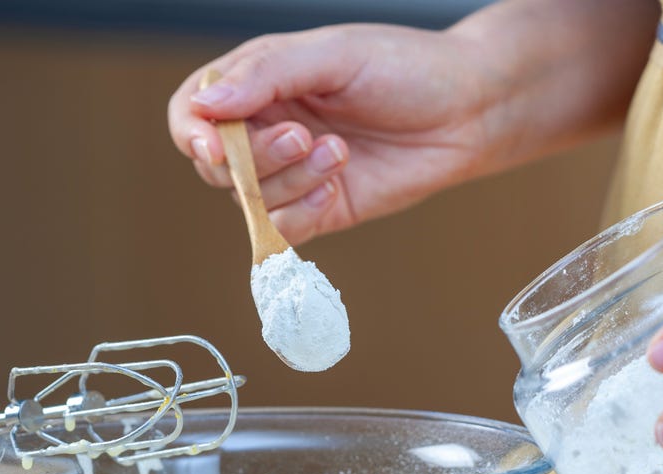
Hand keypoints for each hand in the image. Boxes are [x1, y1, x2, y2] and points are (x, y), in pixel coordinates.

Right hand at [168, 0, 657, 245]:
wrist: (470, 110)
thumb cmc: (406, 67)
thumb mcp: (332, 54)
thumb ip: (266, 74)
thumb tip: (207, 105)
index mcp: (258, 82)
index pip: (192, 111)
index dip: (193, 133)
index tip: (217, 147)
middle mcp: (266, 129)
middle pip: (217, 165)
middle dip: (255, 158)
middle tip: (305, 136)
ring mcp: (290, 173)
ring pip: (249, 201)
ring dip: (289, 182)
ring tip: (339, 153)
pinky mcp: (320, 209)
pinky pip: (283, 229)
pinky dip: (304, 212)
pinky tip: (337, 187)